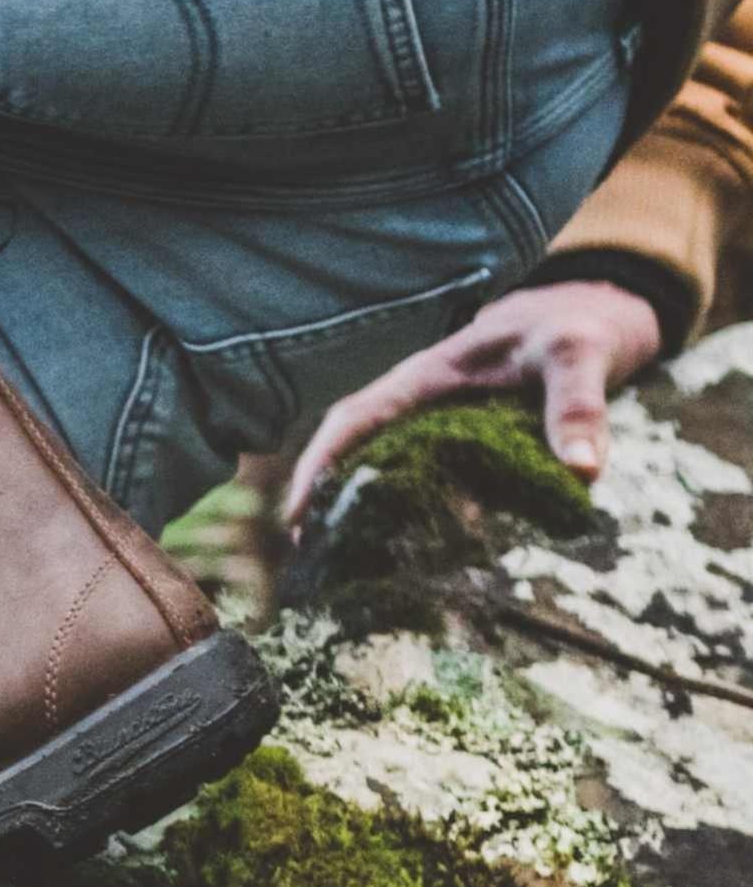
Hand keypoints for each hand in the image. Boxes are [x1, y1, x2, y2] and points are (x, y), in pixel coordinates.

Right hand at [283, 280, 662, 530]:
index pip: (353, 420)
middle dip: (325, 502)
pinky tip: (412, 558)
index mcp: (424, 379)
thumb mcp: (579, 354)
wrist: (591, 315)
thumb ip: (578, 406)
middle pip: (353, 454)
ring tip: (347, 571)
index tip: (295, 516)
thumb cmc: (573, 326)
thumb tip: (583, 473)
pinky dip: (410, 518)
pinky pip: (425, 484)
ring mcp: (438, 427)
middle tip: (312, 559)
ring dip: (362, 514)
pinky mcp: (464, 448)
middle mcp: (420, 406)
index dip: (318, 465)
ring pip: (384, 472)